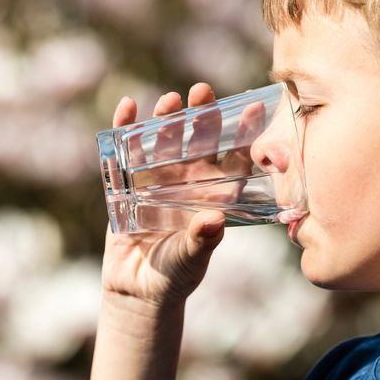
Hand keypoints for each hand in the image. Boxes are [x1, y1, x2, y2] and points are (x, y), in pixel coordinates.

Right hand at [101, 83, 261, 308]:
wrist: (138, 289)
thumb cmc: (174, 276)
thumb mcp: (190, 260)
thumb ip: (201, 242)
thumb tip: (214, 221)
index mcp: (214, 195)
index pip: (233, 160)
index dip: (244, 135)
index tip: (254, 108)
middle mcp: (189, 181)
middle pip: (197, 141)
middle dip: (201, 116)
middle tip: (202, 91)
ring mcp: (158, 179)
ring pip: (164, 141)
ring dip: (166, 119)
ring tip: (170, 100)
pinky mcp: (128, 183)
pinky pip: (126, 151)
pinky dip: (125, 128)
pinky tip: (128, 106)